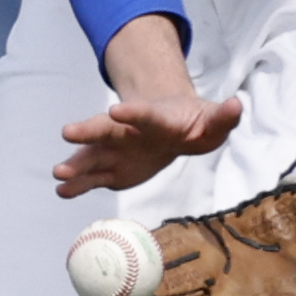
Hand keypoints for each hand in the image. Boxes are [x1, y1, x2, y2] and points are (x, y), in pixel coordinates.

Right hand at [54, 93, 241, 195]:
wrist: (174, 127)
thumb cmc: (194, 123)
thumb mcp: (213, 120)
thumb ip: (224, 116)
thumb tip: (237, 105)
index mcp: (155, 119)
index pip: (144, 114)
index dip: (132, 112)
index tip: (115, 110)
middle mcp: (129, 131)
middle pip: (107, 130)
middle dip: (89, 131)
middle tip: (67, 131)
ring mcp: (117, 150)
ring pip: (94, 155)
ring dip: (77, 163)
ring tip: (58, 173)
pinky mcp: (113, 170)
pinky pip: (93, 178)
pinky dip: (79, 184)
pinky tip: (62, 190)